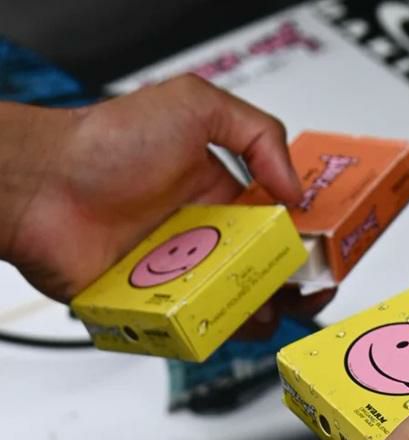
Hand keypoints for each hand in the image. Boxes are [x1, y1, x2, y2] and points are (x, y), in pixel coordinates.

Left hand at [1, 74, 301, 302]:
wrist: (44, 185)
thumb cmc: (107, 143)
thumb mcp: (194, 105)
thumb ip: (258, 133)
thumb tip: (293, 187)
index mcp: (226, 196)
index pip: (283, 223)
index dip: (310, 238)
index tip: (328, 249)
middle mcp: (211, 236)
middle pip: (269, 269)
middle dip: (297, 284)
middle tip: (310, 289)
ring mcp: (188, 272)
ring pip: (241, 302)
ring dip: (265, 309)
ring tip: (274, 305)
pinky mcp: (163, 301)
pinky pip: (202, 324)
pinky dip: (223, 329)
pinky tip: (236, 320)